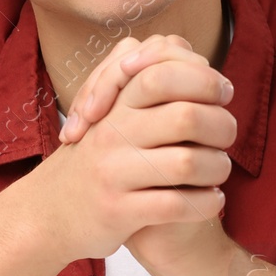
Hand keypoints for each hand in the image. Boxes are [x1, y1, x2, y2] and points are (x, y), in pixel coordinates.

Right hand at [17, 42, 236, 272]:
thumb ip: (147, 84)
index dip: (204, 80)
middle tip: (227, 137)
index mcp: (115, 104)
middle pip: (186, 115)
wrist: (48, 213)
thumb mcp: (112, 114)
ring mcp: (113, 172)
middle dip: (222, 127)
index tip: (223, 94)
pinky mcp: (117, 211)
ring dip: (218, 168)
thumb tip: (199, 61)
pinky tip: (212, 201)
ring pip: (187, 163)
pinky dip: (206, 203)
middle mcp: (111, 132)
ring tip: (219, 172)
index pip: (163, 71)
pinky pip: (176, 205)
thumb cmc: (96, 159)